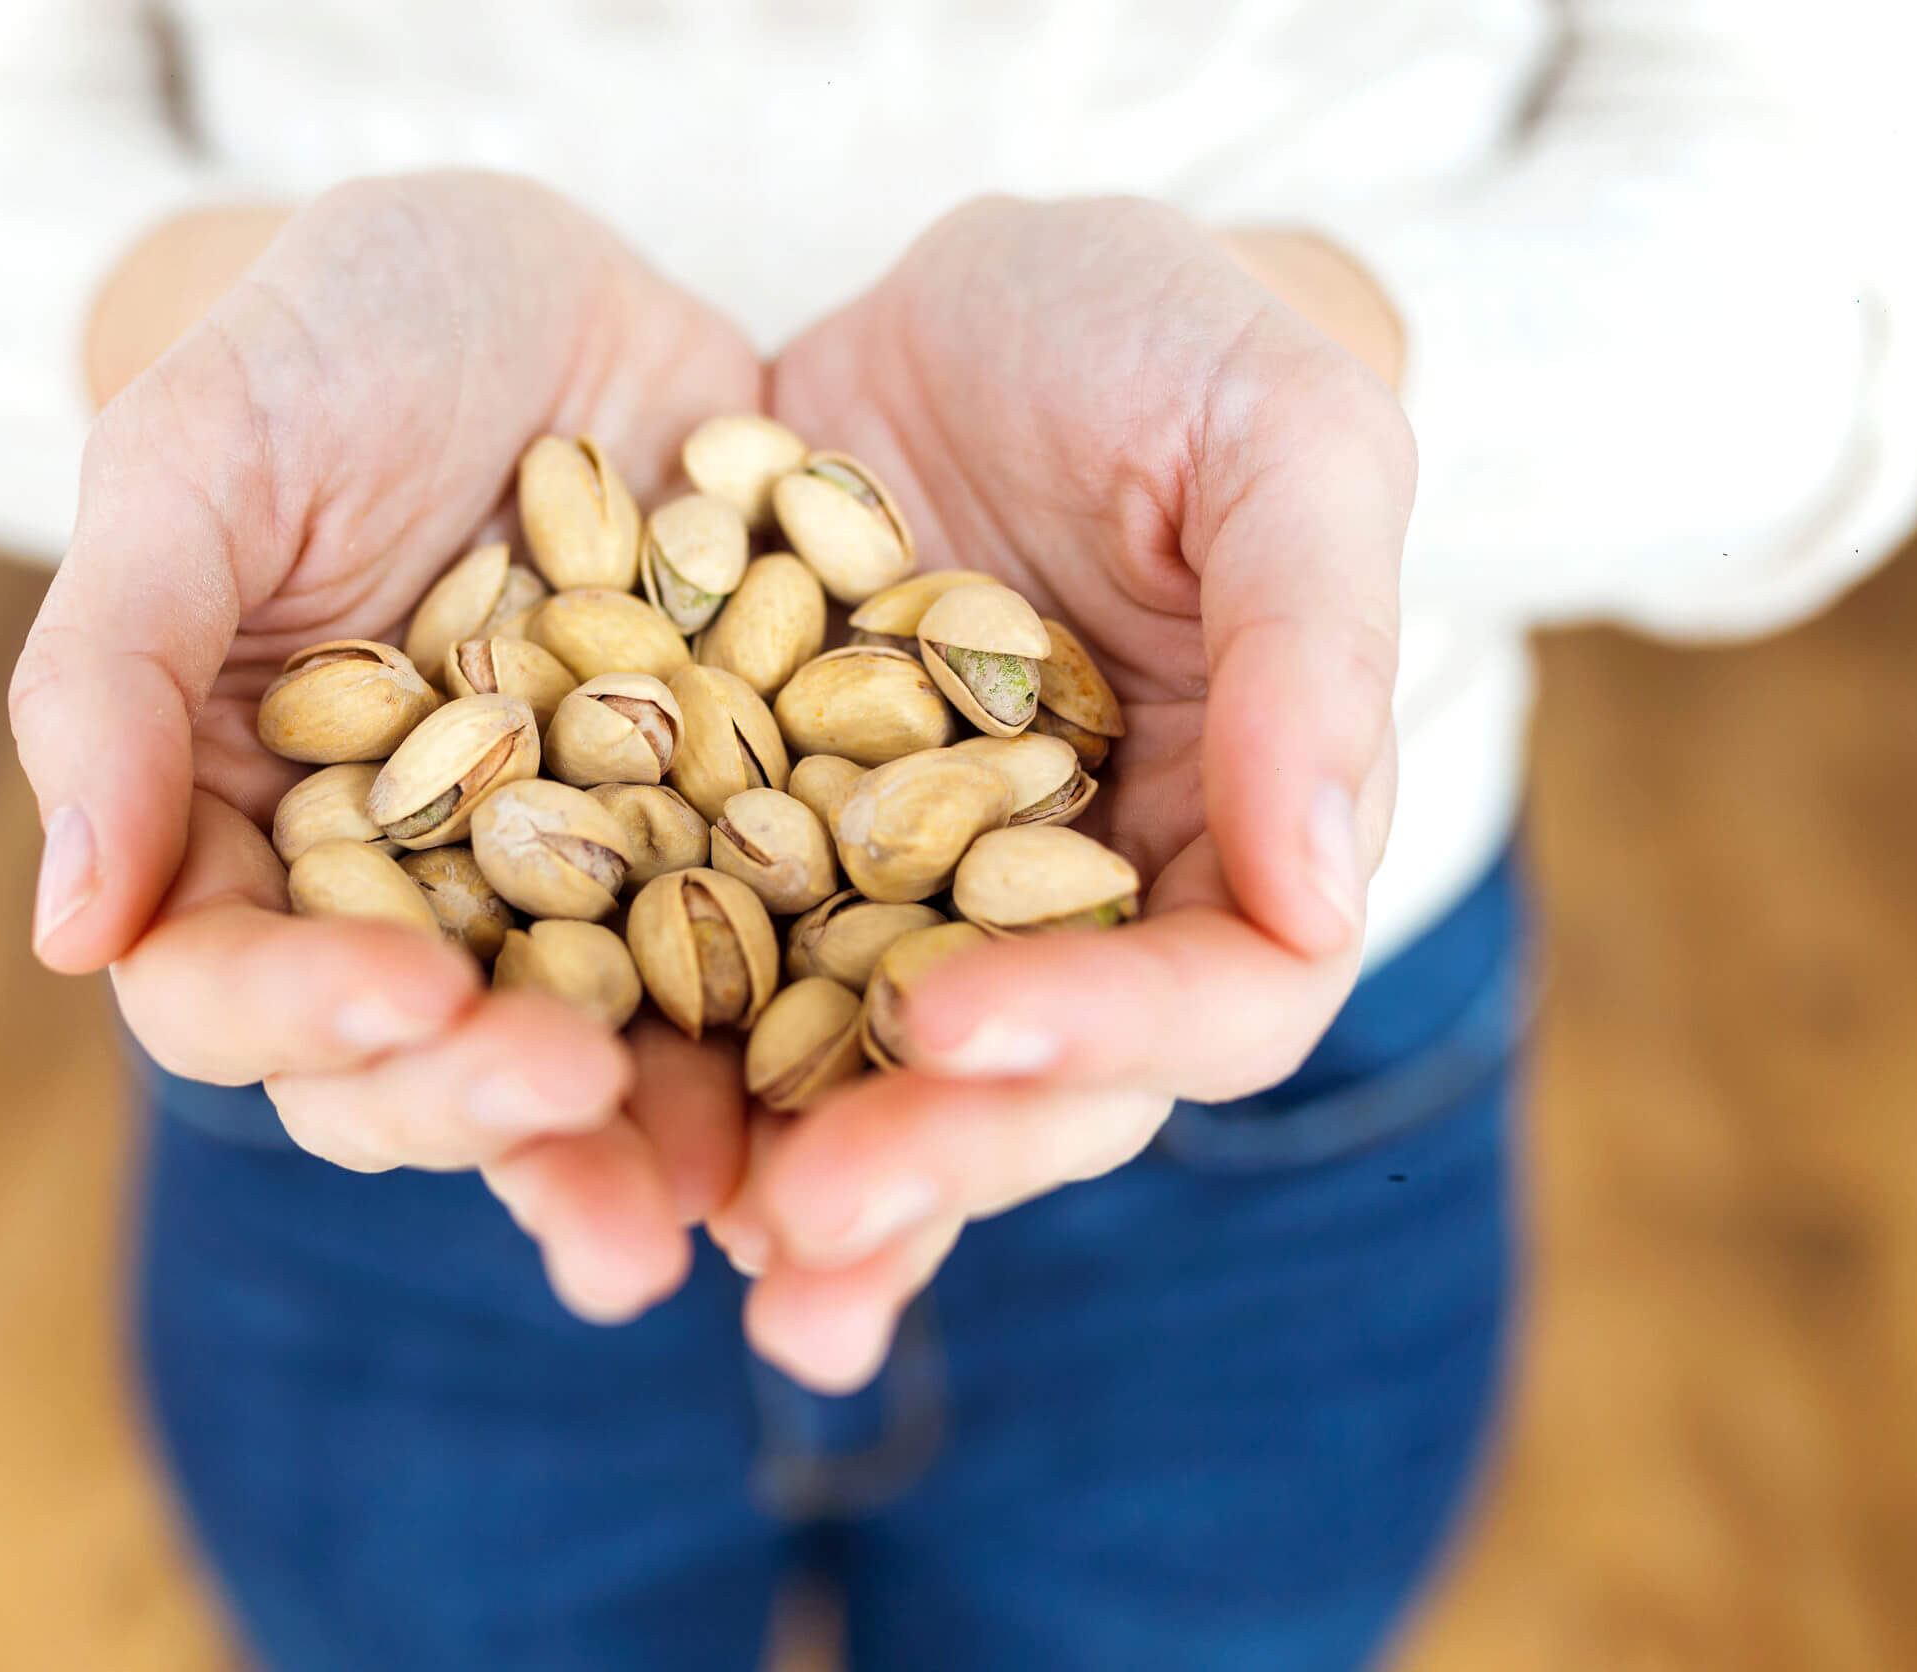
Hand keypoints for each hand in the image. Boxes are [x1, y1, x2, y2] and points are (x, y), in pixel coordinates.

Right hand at [9, 174, 761, 1320]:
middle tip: (577, 1093)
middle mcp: (408, 899)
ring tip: (719, 1207)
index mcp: (246, 835)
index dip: (300, 1011)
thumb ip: (111, 675)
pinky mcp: (723, 847)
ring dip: (644, 1144)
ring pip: (590, 1060)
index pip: (229, 982)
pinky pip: (765, 967)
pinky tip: (873, 1075)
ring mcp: (573, 888)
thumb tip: (65, 933)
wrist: (545, 276)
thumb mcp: (198, 459)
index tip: (398, 992)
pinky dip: (806, 1034)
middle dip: (487, 1102)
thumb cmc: (329, 340)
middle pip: (414, 1067)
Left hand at [715, 197, 1414, 1388]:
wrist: (983, 302)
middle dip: (924, 1154)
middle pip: (1034, 1087)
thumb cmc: (1171, 342)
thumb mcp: (1276, 438)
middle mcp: (1077, 907)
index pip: (1215, 992)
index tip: (953, 1018)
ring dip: (798, 1183)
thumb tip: (1334, 891)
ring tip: (704, 1251)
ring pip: (879, 1080)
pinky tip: (583, 1143)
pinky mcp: (778, 863)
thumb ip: (1312, 647)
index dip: (1101, 1029)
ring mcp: (922, 900)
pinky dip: (679, 1076)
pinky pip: (734, 990)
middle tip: (798, 1215)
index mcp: (1237, 836)